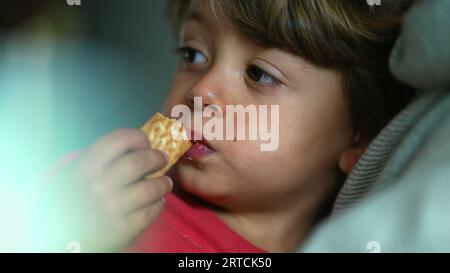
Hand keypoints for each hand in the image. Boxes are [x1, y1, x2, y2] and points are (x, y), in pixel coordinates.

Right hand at [52, 129, 171, 251]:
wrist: (58, 238)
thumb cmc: (71, 201)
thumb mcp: (75, 174)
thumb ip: (101, 160)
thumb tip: (138, 147)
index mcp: (85, 166)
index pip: (119, 139)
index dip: (138, 138)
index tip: (145, 142)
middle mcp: (99, 185)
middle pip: (140, 162)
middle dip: (156, 158)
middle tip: (162, 159)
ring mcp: (112, 207)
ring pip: (151, 188)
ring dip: (163, 183)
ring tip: (165, 183)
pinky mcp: (122, 229)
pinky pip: (150, 212)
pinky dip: (158, 204)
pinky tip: (157, 202)